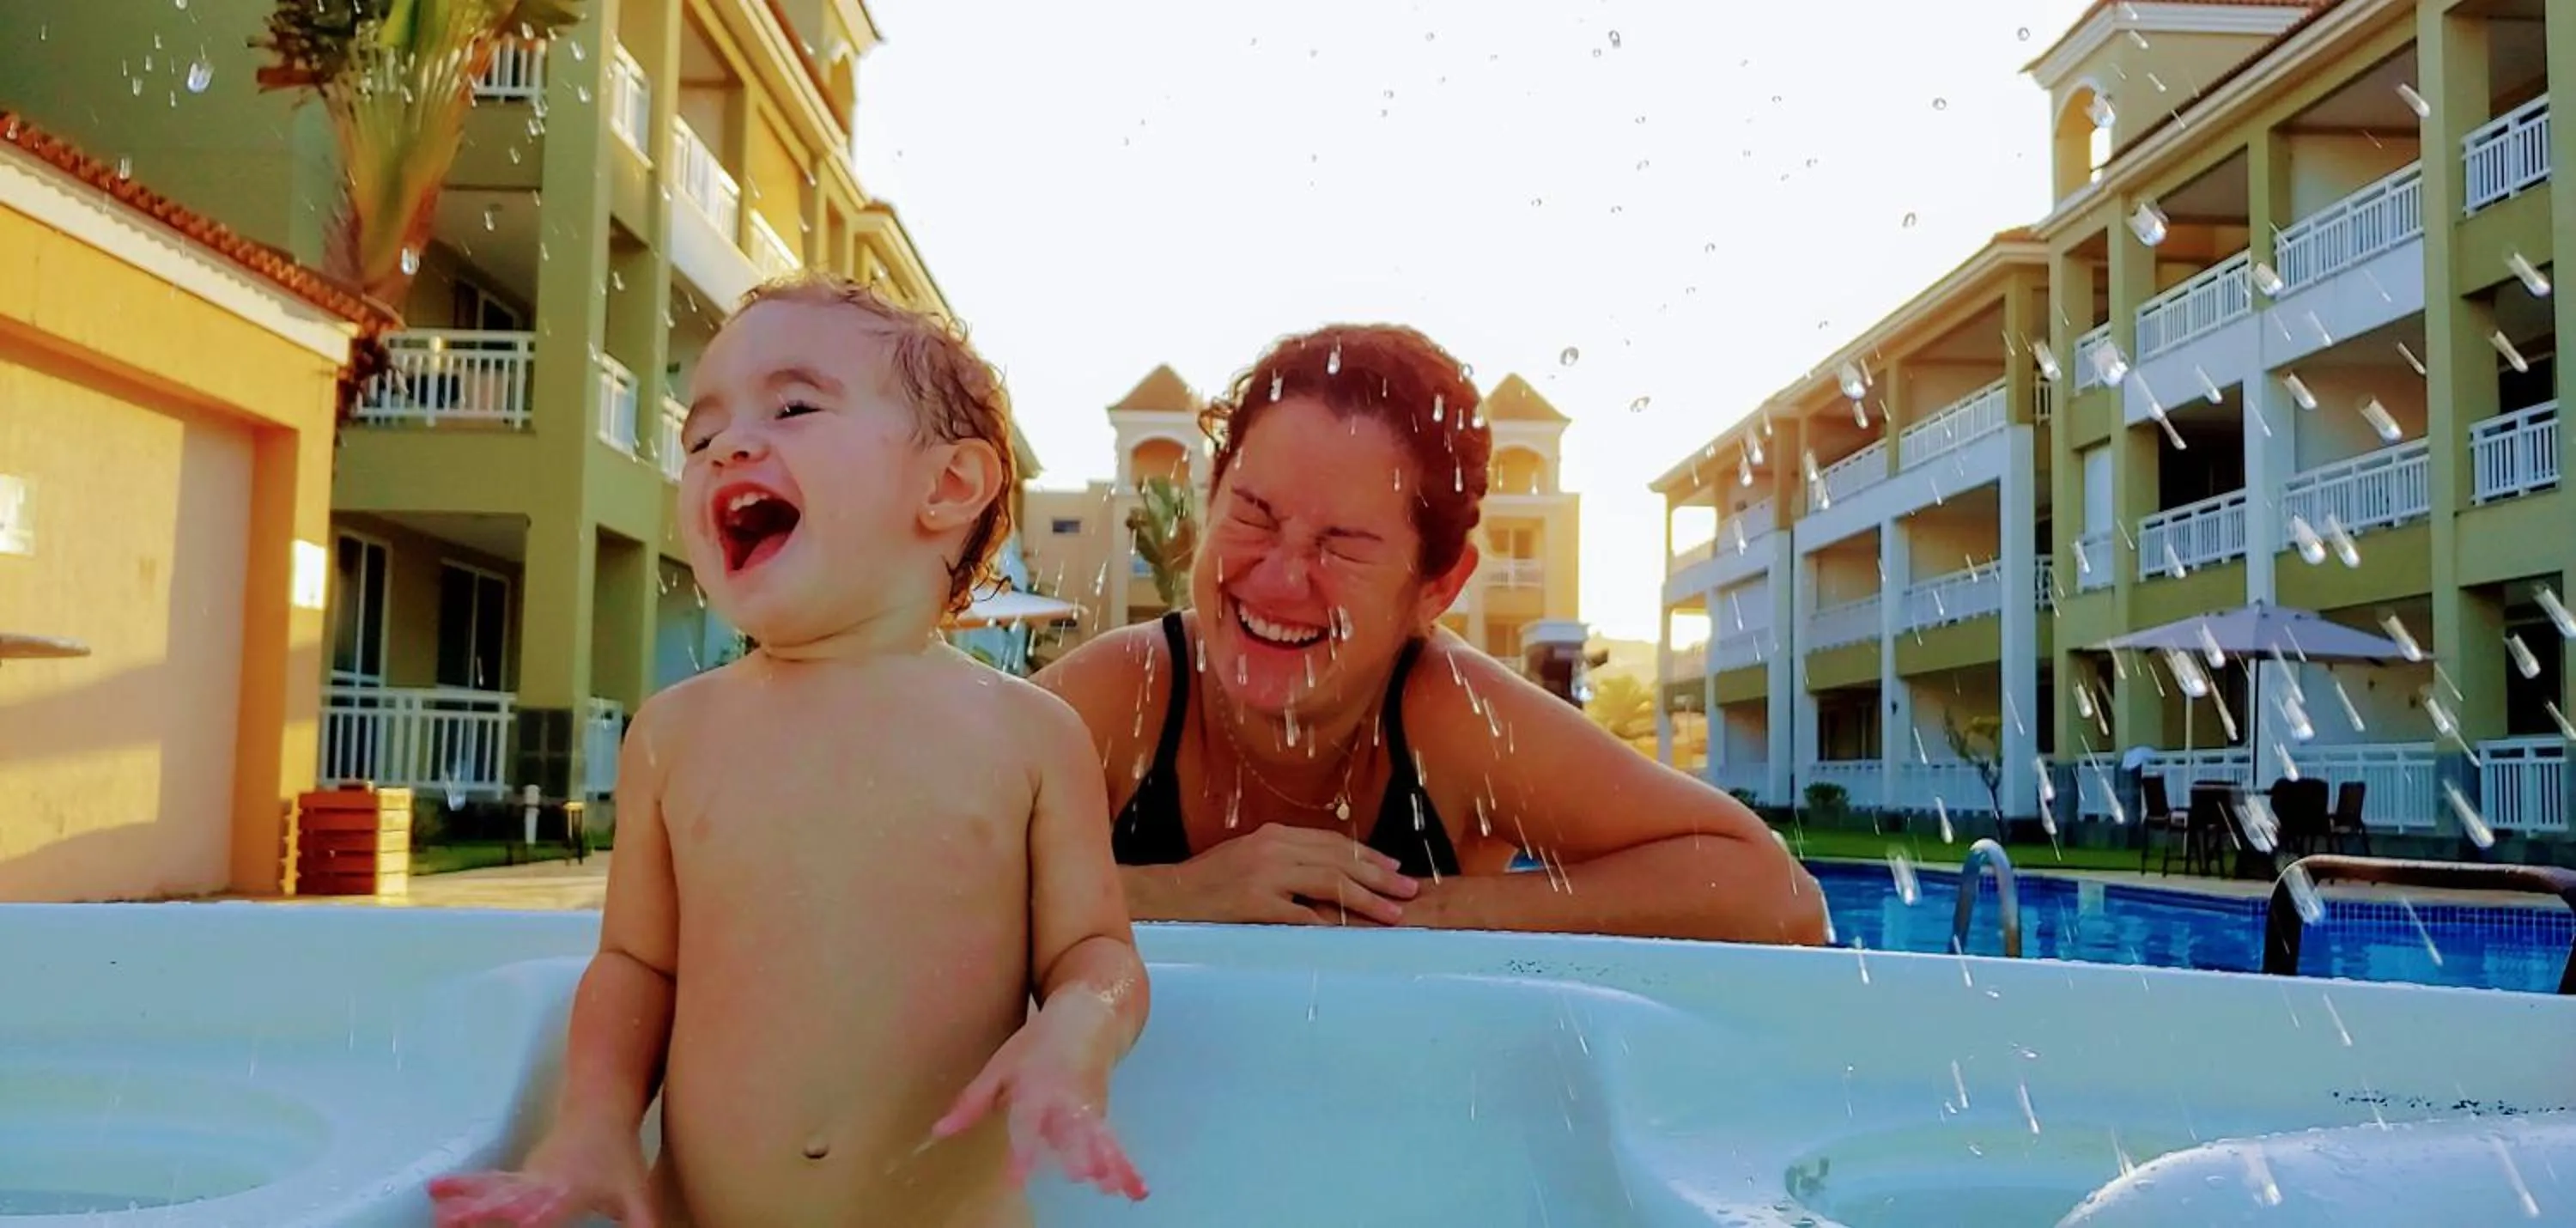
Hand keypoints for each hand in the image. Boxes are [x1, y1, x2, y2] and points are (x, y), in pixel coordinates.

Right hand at [427, 1123, 656, 1227]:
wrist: (600, 1111)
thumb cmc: (619, 1158)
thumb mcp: (636, 1194)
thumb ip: (641, 1223)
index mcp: (570, 1189)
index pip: (549, 1210)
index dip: (534, 1218)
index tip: (520, 1224)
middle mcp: (541, 1181)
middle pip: (509, 1199)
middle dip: (482, 1212)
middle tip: (452, 1222)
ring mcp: (526, 1175)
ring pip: (491, 1189)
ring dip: (464, 1201)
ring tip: (437, 1214)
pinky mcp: (517, 1172)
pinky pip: (487, 1181)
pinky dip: (461, 1186)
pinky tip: (435, 1191)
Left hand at [931, 1000, 1147, 1200]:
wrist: (1086, 1016)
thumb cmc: (1036, 1045)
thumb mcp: (1000, 1067)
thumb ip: (972, 1103)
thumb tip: (938, 1132)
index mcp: (1035, 1087)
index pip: (1027, 1122)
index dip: (1023, 1150)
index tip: (1018, 1179)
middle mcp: (1065, 1099)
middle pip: (1071, 1128)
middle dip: (1076, 1152)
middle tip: (1080, 1175)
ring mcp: (1089, 1106)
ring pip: (1099, 1137)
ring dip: (1108, 1163)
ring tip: (1111, 1188)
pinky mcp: (1103, 1114)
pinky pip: (1113, 1142)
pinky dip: (1124, 1167)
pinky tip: (1134, 1191)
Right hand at [1156, 823, 1418, 924]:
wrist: (1167, 895)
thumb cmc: (1209, 882)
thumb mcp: (1250, 858)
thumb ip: (1287, 863)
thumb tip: (1327, 877)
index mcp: (1275, 836)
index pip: (1332, 843)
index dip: (1367, 856)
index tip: (1393, 868)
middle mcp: (1273, 849)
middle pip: (1339, 860)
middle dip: (1379, 876)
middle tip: (1408, 889)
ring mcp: (1263, 875)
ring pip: (1329, 882)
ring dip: (1366, 898)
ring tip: (1392, 912)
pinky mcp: (1253, 902)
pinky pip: (1299, 913)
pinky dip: (1327, 921)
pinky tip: (1349, 931)